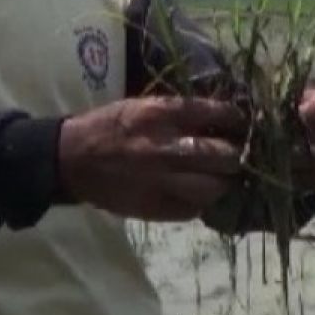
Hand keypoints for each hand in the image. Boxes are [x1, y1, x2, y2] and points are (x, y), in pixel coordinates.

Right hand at [57, 97, 246, 221]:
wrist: (72, 159)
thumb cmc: (109, 126)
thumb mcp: (142, 106)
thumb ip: (178, 113)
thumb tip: (217, 118)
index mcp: (161, 116)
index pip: (215, 114)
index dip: (236, 119)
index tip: (242, 122)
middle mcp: (166, 148)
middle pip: (224, 155)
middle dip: (237, 154)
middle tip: (238, 152)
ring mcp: (163, 182)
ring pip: (215, 187)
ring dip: (224, 181)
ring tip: (223, 177)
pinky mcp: (157, 208)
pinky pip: (195, 209)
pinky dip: (202, 201)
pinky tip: (199, 193)